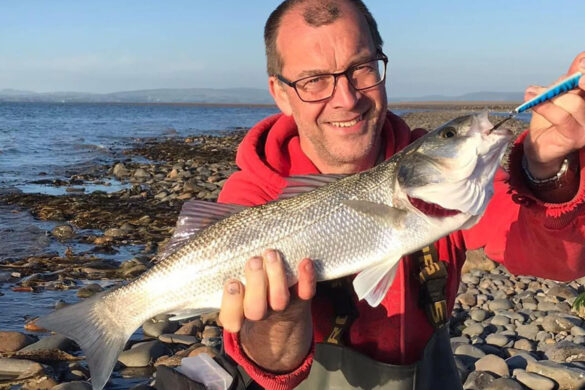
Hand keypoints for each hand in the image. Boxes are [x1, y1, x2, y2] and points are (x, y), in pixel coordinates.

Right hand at [219, 249, 315, 371]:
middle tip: (254, 261)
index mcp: (238, 316)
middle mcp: (259, 315)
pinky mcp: (301, 301)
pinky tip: (305, 262)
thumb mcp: (233, 295)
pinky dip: (307, 278)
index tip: (233, 282)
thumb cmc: (248, 296)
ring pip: (279, 299)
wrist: (282, 322)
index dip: (232, 301)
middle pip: (256, 307)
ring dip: (276, 276)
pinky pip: (305, 293)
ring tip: (271, 253)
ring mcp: (280, 309)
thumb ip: (226, 280)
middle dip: (255, 283)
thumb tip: (212, 247)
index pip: (231, 317)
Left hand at [523, 51, 584, 178]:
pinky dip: (545, 107)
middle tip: (555, 81)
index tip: (581, 62)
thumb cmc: (550, 120)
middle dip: (569, 82)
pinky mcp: (576, 137)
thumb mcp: (557, 95)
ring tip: (531, 94)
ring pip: (574, 103)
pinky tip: (532, 102)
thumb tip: (582, 58)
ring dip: (549, 96)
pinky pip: (562, 118)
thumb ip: (567, 81)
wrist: (540, 148)